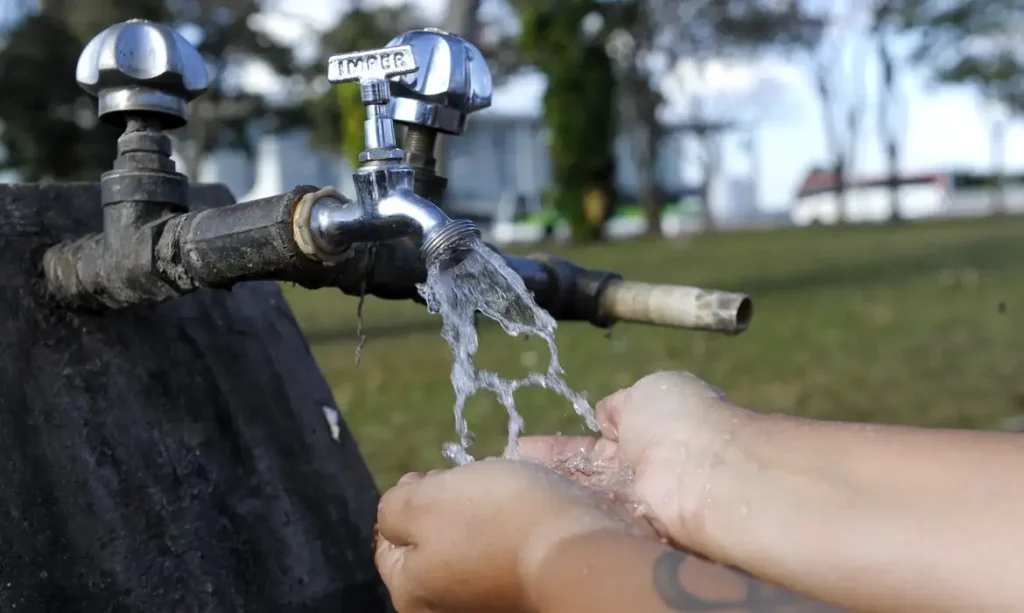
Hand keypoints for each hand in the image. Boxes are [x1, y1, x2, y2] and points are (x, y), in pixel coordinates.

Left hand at [374, 458, 646, 612]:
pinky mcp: (524, 595)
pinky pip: (506, 555)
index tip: (430, 474)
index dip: (406, 499)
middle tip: (468, 480)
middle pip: (432, 545)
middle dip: (445, 507)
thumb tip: (396, 512)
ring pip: (471, 547)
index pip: (389, 542)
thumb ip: (393, 507)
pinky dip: (511, 532)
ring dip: (481, 516)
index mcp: (412, 594)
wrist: (580, 550)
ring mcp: (488, 605)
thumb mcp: (424, 501)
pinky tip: (526, 512)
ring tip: (503, 491)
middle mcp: (447, 610)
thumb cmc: (495, 520)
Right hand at [518, 370, 751, 552]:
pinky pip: (588, 516)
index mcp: (647, 429)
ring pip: (582, 493)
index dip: (563, 444)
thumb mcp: (648, 391)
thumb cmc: (680, 421)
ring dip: (549, 487)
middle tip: (510, 466)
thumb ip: (621, 405)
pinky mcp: (627, 528)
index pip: (596, 440)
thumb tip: (604, 414)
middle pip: (584, 471)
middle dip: (548, 468)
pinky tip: (527, 503)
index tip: (526, 445)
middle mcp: (638, 469)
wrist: (706, 472)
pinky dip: (562, 508)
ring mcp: (631, 501)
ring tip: (508, 483)